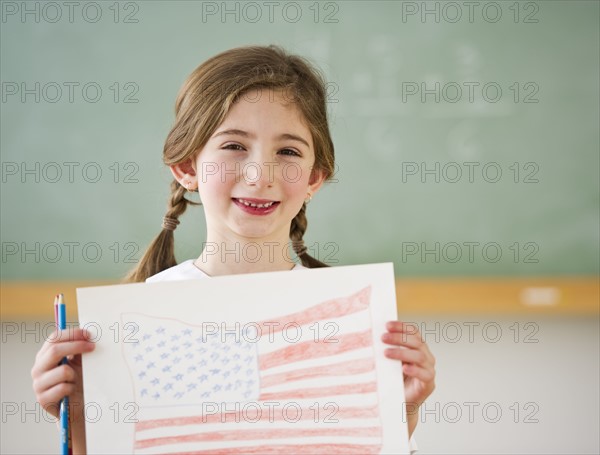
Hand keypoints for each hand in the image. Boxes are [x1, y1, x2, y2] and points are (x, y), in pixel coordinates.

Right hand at [31, 327, 94, 453]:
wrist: (75, 407)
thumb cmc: (78, 380)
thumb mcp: (79, 362)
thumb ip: (80, 348)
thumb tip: (90, 333)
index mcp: (45, 356)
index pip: (54, 338)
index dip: (72, 334)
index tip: (89, 334)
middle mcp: (38, 368)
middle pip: (55, 351)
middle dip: (77, 346)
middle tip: (93, 347)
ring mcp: (38, 384)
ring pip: (63, 371)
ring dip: (75, 374)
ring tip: (76, 379)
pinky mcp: (43, 400)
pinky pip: (63, 388)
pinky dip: (72, 388)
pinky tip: (72, 391)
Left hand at [382, 321, 435, 436]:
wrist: (401, 402)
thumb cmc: (396, 379)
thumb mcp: (391, 361)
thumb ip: (388, 349)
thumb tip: (372, 336)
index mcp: (419, 347)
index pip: (413, 332)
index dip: (401, 327)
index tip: (387, 325)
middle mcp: (426, 356)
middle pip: (416, 342)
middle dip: (398, 338)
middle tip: (383, 338)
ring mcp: (429, 369)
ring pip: (419, 356)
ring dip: (402, 353)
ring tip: (386, 353)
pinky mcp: (429, 383)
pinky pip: (425, 374)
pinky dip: (414, 370)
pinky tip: (404, 369)